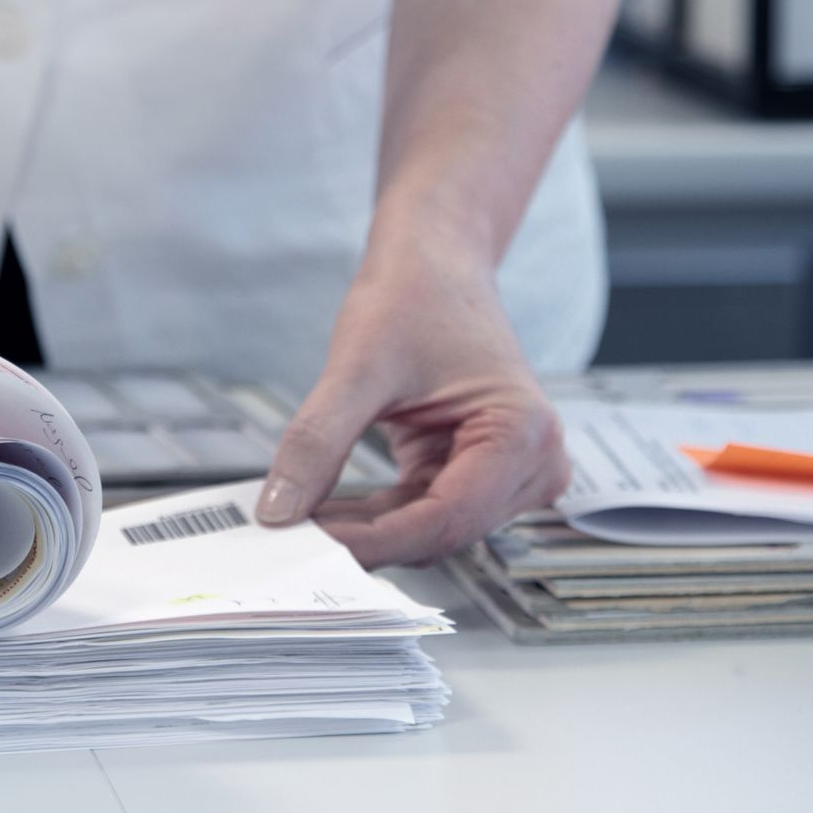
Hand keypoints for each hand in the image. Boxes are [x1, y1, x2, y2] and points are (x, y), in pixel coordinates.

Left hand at [256, 244, 570, 567]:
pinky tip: (324, 512)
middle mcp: (532, 464)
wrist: (434, 264)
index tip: (308, 548)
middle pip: (440, 533)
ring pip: (428, 531)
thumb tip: (280, 511)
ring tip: (299, 528)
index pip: (444, 519)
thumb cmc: (414, 297)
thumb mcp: (357, 368)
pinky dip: (374, 515)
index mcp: (523, 435)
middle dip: (366, 540)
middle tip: (291, 543)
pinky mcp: (477, 474)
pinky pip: (421, 512)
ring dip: (366, 532)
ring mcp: (508, 474)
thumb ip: (317, 441)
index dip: (373, 542)